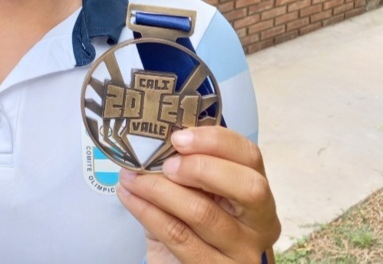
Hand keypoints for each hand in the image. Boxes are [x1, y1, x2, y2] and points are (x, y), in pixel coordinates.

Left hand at [116, 126, 279, 262]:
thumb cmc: (189, 224)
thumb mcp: (194, 193)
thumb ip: (186, 166)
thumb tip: (154, 137)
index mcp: (256, 193)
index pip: (249, 156)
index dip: (215, 141)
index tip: (178, 137)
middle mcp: (260, 224)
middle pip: (248, 187)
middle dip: (201, 168)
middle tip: (165, 165)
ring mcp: (242, 252)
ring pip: (204, 212)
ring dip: (159, 189)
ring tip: (131, 177)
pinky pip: (178, 236)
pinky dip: (147, 211)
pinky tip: (129, 196)